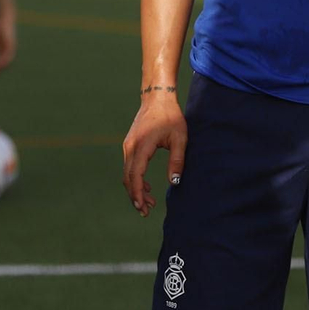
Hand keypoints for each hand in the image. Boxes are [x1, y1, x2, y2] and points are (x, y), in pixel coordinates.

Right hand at [0, 7, 16, 74]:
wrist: (4, 15)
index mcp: (6, 47)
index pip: (3, 60)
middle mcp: (10, 48)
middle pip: (6, 62)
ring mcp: (11, 45)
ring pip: (8, 59)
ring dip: (0, 66)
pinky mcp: (10, 42)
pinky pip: (7, 54)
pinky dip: (2, 59)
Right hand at [122, 91, 186, 217]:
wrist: (157, 97)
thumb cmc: (171, 116)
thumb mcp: (180, 138)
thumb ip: (178, 160)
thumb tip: (175, 182)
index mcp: (142, 145)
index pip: (136, 175)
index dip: (138, 193)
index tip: (142, 207)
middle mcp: (131, 146)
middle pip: (128, 178)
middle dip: (136, 196)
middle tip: (146, 211)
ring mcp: (128, 145)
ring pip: (128, 173)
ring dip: (136, 189)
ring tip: (149, 202)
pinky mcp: (130, 144)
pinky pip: (130, 166)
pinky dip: (135, 179)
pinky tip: (147, 187)